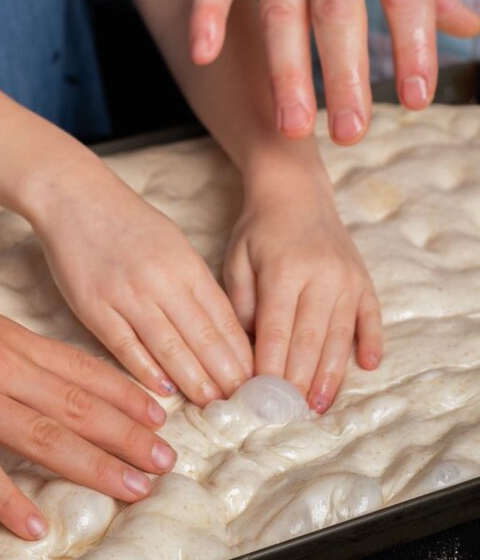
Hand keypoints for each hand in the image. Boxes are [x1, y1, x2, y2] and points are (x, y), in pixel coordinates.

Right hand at [0, 210, 175, 540]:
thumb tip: (50, 376)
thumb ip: (15, 351)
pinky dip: (6, 501)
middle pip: (77, 406)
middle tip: (167, 461)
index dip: (126, 396)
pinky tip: (35, 526)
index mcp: (14, 339)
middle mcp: (2, 367)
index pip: (83, 370)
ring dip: (93, 466)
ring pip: (44, 436)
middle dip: (127, 436)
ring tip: (133, 488)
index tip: (161, 416)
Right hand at [35, 165, 253, 406]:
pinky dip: (146, 370)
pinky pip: (125, 346)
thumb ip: (194, 282)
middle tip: (243, 405)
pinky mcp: (94, 307)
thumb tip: (220, 327)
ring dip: (193, 380)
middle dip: (226, 375)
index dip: (241, 354)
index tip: (255, 380)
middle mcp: (162, 280)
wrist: (75, 197)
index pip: (223, 318)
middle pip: (202, 337)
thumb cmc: (128, 221)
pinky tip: (163, 390)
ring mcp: (127, 295)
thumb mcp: (173, 242)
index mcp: (185, 264)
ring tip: (211, 405)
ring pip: (169, 347)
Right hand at [191, 0, 479, 143]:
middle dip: (344, 76)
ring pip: (282, 8)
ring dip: (286, 70)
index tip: (416, 98)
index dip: (414, 44)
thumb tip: (470, 30)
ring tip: (293, 125)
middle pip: (338, 10)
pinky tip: (204, 53)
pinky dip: (207, 13)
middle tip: (350, 132)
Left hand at [222, 167, 381, 411]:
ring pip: (339, 336)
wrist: (295, 193)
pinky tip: (368, 366)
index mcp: (284, 271)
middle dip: (297, 381)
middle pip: (310, 340)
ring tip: (317, 406)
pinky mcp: (363, 280)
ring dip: (330, 374)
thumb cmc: (259, 230)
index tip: (260, 399)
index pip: (276, 330)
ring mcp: (347, 279)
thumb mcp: (237, 260)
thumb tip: (246, 352)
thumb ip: (241, 304)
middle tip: (287, 414)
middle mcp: (321, 276)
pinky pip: (371, 316)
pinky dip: (371, 342)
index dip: (269, 368)